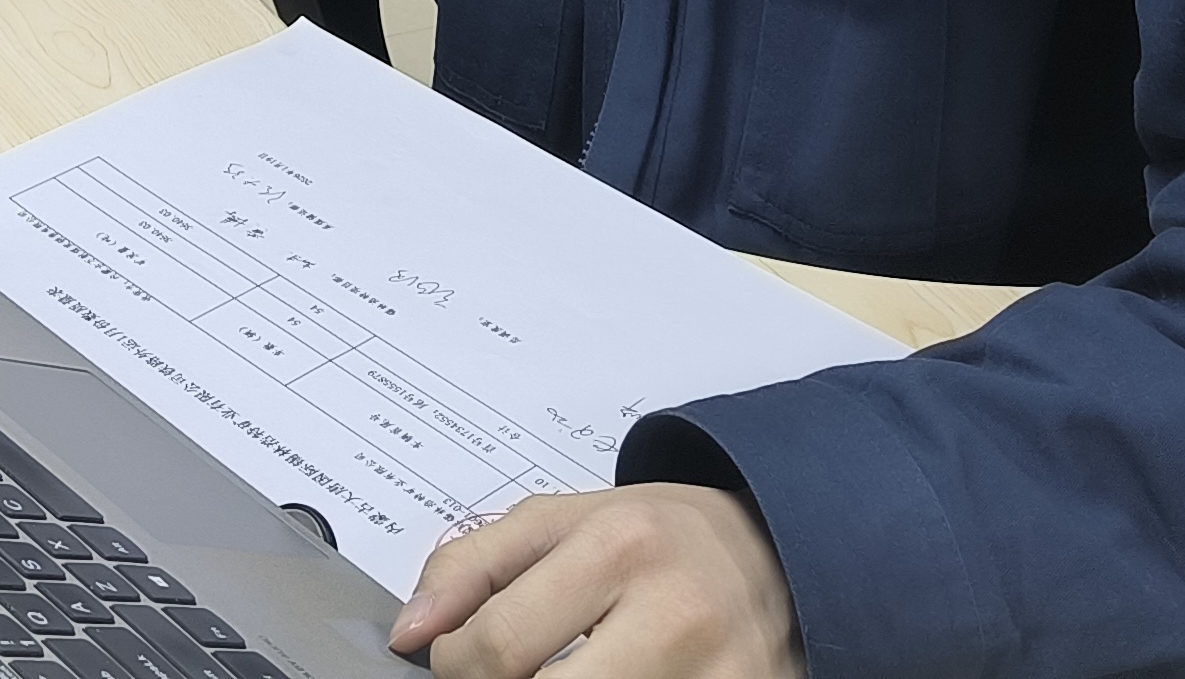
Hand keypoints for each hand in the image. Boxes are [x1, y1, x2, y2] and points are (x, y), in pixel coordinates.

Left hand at [391, 484, 799, 676]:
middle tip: (502, 674)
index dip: (455, 666)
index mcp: (617, 549)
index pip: (500, 644)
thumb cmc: (657, 537)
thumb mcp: (559, 520)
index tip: (456, 661)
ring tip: (559, 670)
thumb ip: (472, 565)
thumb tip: (410, 632)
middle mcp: (673, 617)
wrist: (774, 553)